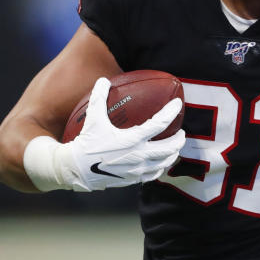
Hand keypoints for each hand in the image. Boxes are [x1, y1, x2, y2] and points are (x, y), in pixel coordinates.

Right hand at [53, 77, 184, 190]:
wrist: (76, 169)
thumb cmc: (86, 142)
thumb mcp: (93, 118)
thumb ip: (99, 97)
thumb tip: (103, 80)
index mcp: (132, 138)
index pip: (159, 124)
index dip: (171, 112)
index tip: (178, 105)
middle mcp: (138, 155)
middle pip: (169, 147)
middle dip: (179, 139)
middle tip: (182, 133)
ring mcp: (137, 169)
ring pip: (165, 162)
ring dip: (173, 154)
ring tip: (175, 148)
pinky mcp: (133, 179)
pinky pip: (154, 174)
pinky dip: (161, 167)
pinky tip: (161, 163)